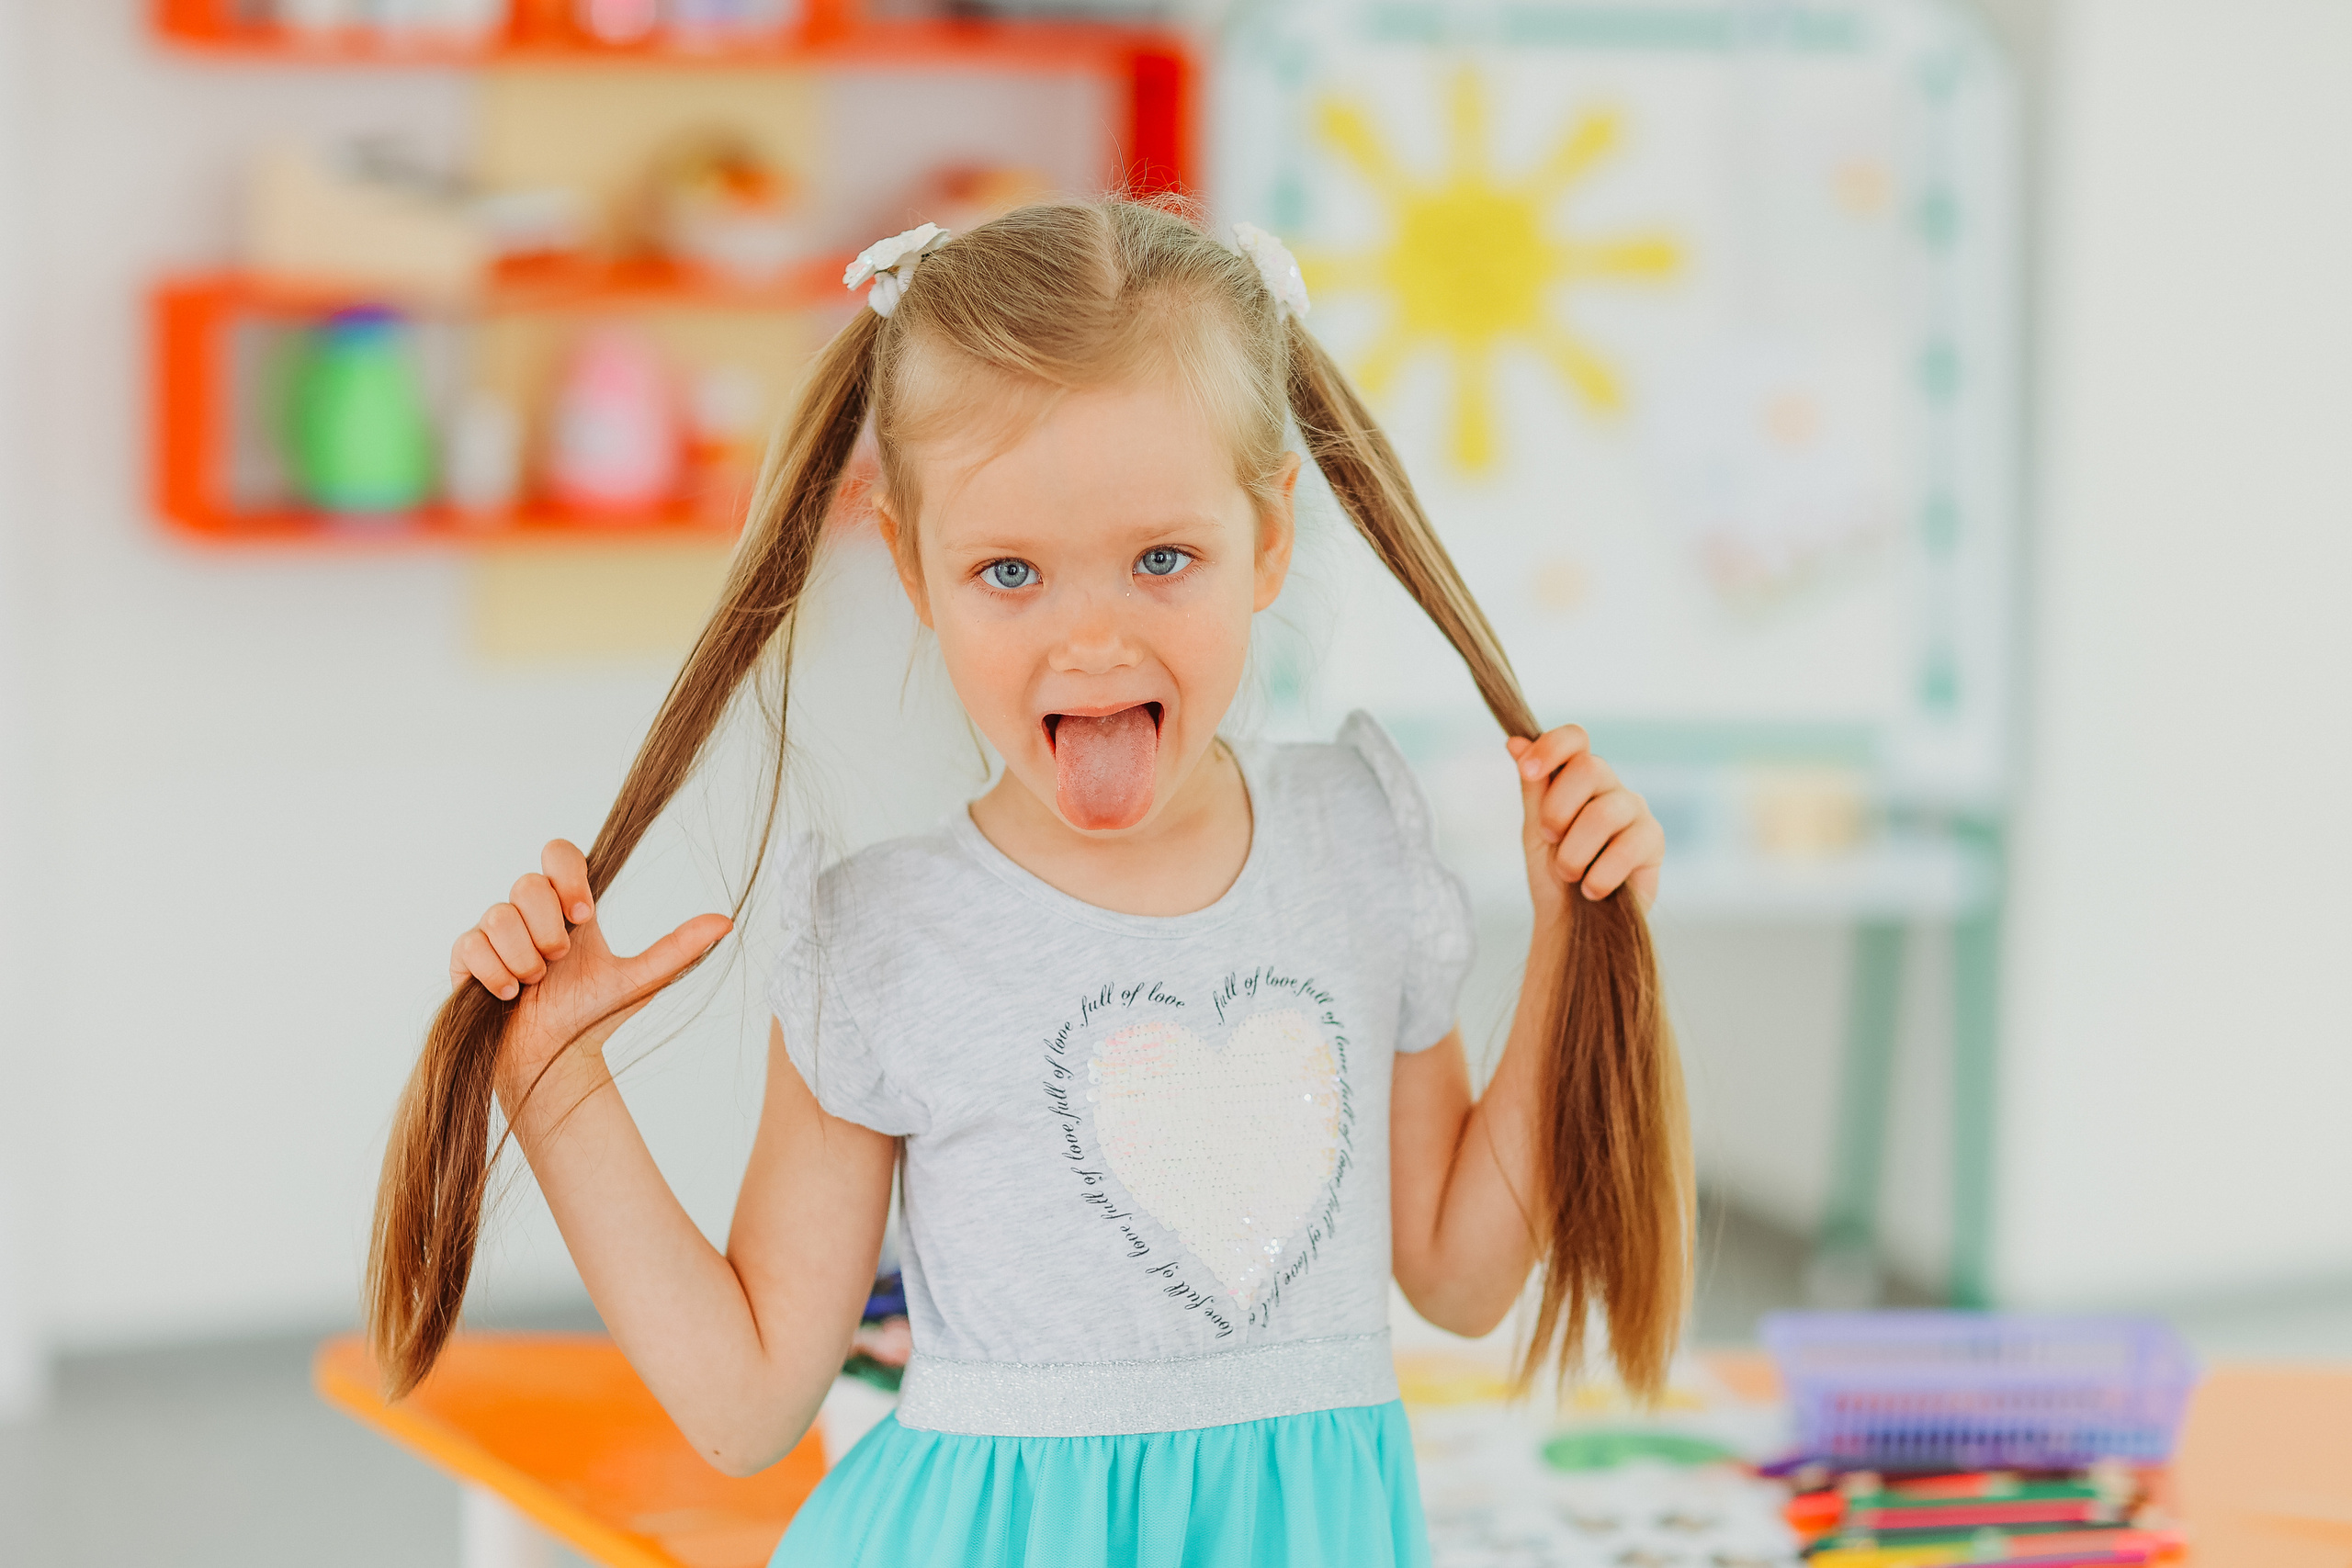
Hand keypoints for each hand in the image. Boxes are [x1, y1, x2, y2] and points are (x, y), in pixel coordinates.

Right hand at [450, 838, 732, 1086]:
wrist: (553, 1060)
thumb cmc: (592, 1017)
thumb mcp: (638, 980)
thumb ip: (678, 947)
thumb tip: (726, 921)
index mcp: (568, 907)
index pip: (559, 853)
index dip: (567, 874)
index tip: (585, 913)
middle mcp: (530, 912)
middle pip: (527, 883)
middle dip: (548, 929)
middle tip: (560, 962)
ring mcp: (495, 933)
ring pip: (498, 915)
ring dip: (524, 957)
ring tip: (537, 985)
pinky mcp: (467, 958)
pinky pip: (471, 945)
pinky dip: (495, 972)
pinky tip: (511, 994)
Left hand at [1509, 727, 1662, 916]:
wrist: (1570, 922)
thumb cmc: (1553, 872)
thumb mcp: (1534, 828)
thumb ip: (1532, 787)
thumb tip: (1515, 742)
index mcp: (1579, 776)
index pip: (1575, 738)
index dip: (1551, 746)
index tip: (1527, 771)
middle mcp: (1610, 786)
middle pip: (1589, 767)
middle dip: (1557, 810)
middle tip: (1549, 840)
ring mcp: (1636, 810)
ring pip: (1603, 813)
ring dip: (1574, 852)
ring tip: (1569, 874)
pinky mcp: (1654, 840)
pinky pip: (1626, 848)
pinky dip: (1599, 875)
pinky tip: (1592, 889)